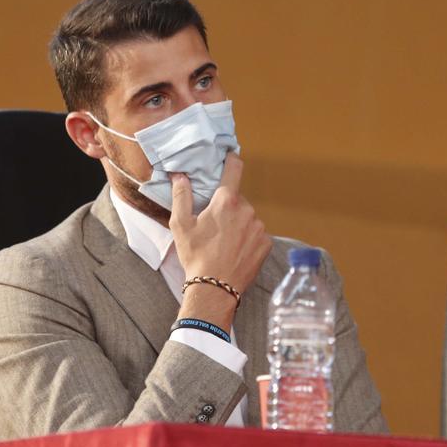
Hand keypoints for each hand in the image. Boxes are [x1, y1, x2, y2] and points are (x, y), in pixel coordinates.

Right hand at [169, 154, 271, 296]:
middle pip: (238, 200)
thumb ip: (181, 196)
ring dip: (239, 224)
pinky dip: (248, 239)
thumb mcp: (181, 225)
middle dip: (227, 207)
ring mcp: (259, 227)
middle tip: (214, 225)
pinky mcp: (266, 243)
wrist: (215, 288)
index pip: (234, 169)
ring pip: (248, 217)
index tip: (230, 157)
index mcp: (226, 201)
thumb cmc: (195, 256)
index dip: (232, 161)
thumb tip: (180, 175)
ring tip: (224, 243)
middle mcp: (247, 210)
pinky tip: (236, 251)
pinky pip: (257, 234)